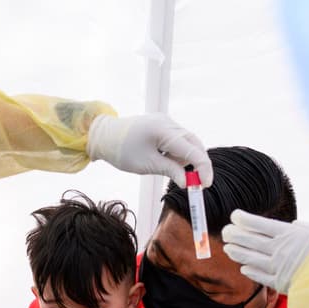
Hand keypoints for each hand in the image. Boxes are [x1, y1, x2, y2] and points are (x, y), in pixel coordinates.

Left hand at [86, 113, 212, 187]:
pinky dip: (177, 152)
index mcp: (164, 131)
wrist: (104, 135)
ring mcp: (166, 122)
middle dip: (197, 164)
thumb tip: (187, 182)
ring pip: (187, 142)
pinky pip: (178, 139)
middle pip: (194, 144)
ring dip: (184, 158)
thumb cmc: (122, 150)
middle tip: (194, 183)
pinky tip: (163, 159)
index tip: (204, 185)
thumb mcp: (147, 165)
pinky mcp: (163, 124)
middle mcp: (168, 123)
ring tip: (163, 166)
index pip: (192, 151)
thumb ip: (170, 171)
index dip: (202, 169)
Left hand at [221, 210, 308, 291]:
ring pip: (251, 258)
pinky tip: (243, 267)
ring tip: (228, 248)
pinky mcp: (280, 283)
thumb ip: (304, 228)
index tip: (234, 216)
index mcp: (288, 234)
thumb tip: (292, 226)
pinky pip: (260, 276)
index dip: (244, 220)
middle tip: (225, 231)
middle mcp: (279, 249)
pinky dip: (250, 271)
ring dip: (237, 252)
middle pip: (250, 240)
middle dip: (235, 235)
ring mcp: (278, 267)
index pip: (259, 224)